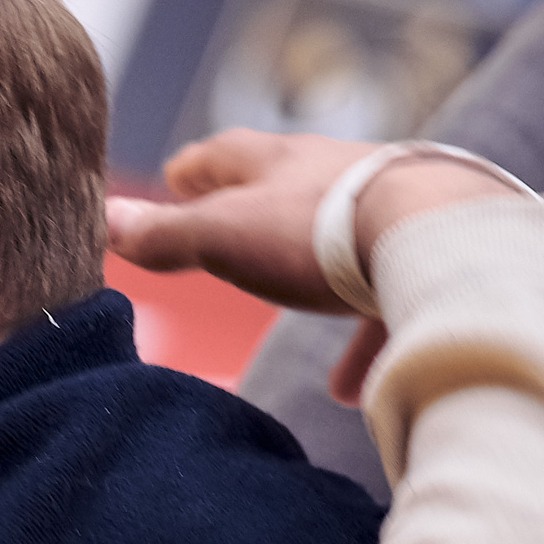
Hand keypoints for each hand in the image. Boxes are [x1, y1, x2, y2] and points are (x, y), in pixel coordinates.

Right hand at [105, 129, 527, 403]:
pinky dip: (364, 338)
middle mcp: (338, 174)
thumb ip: (166, 236)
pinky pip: (389, 299)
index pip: (225, 156)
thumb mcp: (225, 236)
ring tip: (292, 309)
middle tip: (229, 223)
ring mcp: (392, 211)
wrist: (438, 238)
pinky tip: (351, 387)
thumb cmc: (320, 233)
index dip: (196, 170)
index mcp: (280, 163)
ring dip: (312, 273)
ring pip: (341, 242)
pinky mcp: (432, 253)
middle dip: (256, 209)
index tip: (176, 176)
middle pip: (287, 188)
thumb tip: (105, 222)